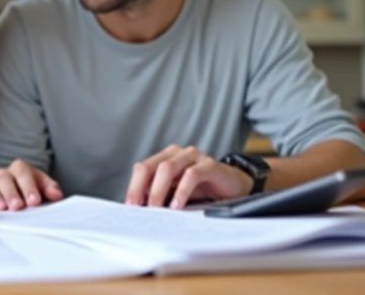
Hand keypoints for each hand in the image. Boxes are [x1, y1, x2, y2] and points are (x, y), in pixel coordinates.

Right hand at [0, 159, 63, 210]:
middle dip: (11, 193)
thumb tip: (56, 194)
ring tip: (3, 208)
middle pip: (5, 178)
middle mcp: (5, 174)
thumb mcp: (42, 187)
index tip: (34, 201)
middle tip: (17, 206)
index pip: (24, 173)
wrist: (17, 194)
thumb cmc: (30, 191)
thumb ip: (50, 189)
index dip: (29, 187)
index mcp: (21, 169)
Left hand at [125, 145, 253, 209]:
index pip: (142, 169)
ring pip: (167, 168)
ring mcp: (193, 156)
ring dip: (158, 191)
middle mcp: (177, 154)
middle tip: (140, 209)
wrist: (234, 186)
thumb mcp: (176, 193)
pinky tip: (178, 205)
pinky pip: (191, 175)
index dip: (134, 187)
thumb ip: (161, 195)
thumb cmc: (202, 190)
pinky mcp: (209, 164)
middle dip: (141, 189)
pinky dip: (181, 191)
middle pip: (150, 167)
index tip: (130, 206)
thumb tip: (140, 209)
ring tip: (157, 209)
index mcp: (165, 158)